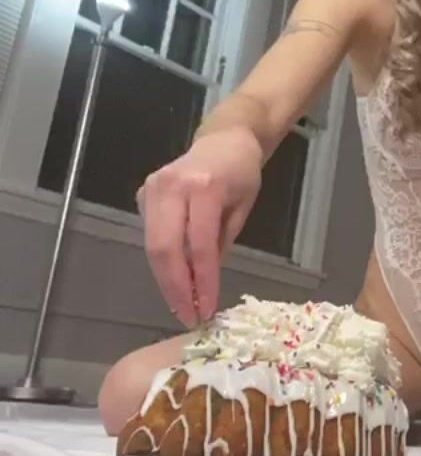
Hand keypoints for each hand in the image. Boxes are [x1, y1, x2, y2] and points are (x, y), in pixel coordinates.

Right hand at [136, 127, 262, 326]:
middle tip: (188, 315)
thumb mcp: (242, 207)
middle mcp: (172, 186)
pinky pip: (151, 235)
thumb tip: (204, 282)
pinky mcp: (143, 193)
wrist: (223, 139)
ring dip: (166, 280)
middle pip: (165, 248)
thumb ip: (221, 241)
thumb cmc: (241, 174)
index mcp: (204, 188)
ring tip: (182, 305)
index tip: (207, 308)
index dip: (201, 281)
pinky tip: (175, 280)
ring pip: (153, 246)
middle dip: (176, 288)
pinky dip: (162, 261)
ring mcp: (153, 188)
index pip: (199, 245)